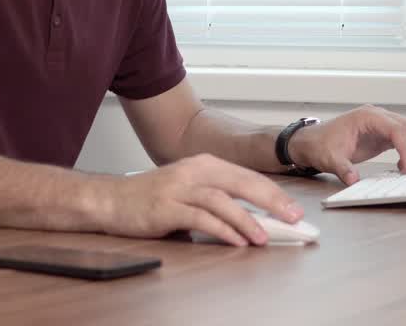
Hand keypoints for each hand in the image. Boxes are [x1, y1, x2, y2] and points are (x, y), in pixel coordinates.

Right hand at [97, 154, 302, 246]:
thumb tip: (254, 219)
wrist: (110, 200)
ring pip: (222, 200)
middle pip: (242, 183)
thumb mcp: (189, 191)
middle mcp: (194, 171)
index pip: (248, 177)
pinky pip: (200, 218)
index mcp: (204, 164)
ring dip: (247, 219)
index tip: (295, 210)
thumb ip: (217, 200)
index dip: (274, 193)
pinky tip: (235, 241)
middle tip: (293, 218)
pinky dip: (222, 230)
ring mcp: (179, 188)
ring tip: (264, 237)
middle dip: (272, 201)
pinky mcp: (166, 207)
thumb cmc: (151, 198)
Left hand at [288, 105, 405, 185]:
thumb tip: (353, 179)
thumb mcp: (329, 158)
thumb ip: (342, 168)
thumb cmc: (320, 144)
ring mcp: (381, 124)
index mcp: (367, 117)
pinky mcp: (381, 134)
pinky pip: (403, 139)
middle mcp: (377, 117)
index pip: (396, 128)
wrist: (311, 141)